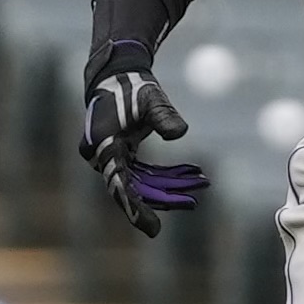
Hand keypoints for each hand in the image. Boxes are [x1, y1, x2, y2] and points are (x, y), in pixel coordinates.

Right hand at [78, 46, 208, 239]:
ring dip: (170, 185)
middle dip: (164, 196)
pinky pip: (145, 172)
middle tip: (193, 202)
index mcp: (103, 145)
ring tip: (201, 183)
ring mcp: (111, 157)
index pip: (118, 184)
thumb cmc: (133, 85)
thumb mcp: (151, 98)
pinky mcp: (122, 155)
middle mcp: (102, 156)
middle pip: (133, 187)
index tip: (154, 229)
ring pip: (142, 182)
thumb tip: (180, 134)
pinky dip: (167, 175)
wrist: (117, 74)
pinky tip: (190, 174)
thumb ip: (164, 115)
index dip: (135, 207)